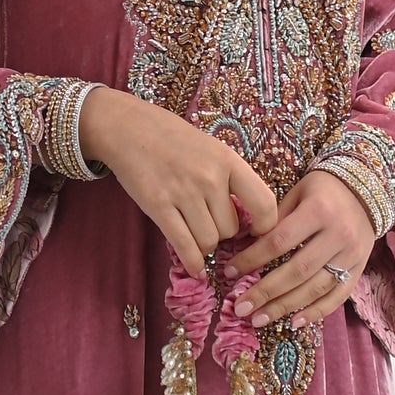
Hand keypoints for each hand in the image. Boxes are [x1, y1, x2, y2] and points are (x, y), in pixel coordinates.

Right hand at [78, 87, 278, 276]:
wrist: (128, 128)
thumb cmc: (172, 138)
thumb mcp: (211, 149)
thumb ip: (229, 178)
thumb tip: (247, 217)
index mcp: (228, 161)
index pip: (264, 203)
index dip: (265, 225)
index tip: (255, 231)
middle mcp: (210, 178)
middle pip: (230, 229)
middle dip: (222, 234)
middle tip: (210, 225)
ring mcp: (184, 193)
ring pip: (209, 241)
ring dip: (205, 245)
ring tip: (196, 234)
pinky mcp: (159, 207)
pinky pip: (184, 245)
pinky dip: (192, 262)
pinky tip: (195, 266)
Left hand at [222, 169, 374, 327]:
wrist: (366, 191)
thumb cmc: (322, 190)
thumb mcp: (297, 193)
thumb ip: (275, 220)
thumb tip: (244, 249)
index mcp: (318, 211)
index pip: (279, 241)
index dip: (252, 259)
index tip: (229, 273)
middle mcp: (337, 235)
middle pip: (297, 270)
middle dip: (265, 292)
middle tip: (240, 307)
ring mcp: (351, 255)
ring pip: (315, 288)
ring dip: (284, 307)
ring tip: (258, 319)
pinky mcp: (359, 269)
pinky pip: (337, 296)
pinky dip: (316, 312)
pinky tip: (293, 322)